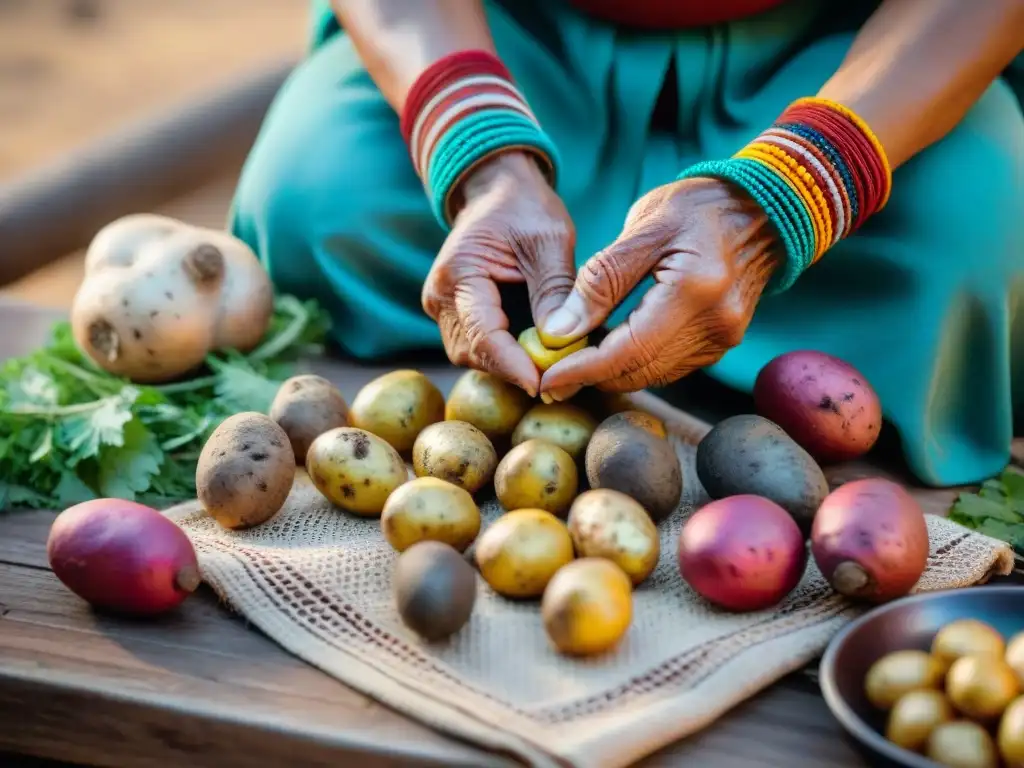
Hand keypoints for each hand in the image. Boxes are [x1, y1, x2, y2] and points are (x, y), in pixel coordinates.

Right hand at [422, 151, 574, 396]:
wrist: (497, 191)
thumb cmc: (524, 208)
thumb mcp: (549, 240)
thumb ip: (554, 289)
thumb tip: (560, 341)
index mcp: (458, 275)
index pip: (483, 334)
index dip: (512, 364)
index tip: (542, 384)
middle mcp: (440, 298)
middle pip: (474, 354)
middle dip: (514, 370)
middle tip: (558, 381)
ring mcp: (445, 310)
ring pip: (476, 356)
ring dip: (512, 365)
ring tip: (554, 367)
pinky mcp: (458, 316)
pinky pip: (480, 347)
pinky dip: (509, 354)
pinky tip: (540, 354)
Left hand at [538, 178, 779, 399]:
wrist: (762, 207)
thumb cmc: (699, 206)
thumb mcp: (644, 227)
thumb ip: (601, 280)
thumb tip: (561, 330)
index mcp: (694, 291)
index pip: (629, 350)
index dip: (584, 370)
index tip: (548, 379)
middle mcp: (715, 325)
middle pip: (640, 370)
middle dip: (592, 377)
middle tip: (550, 376)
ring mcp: (723, 338)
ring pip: (653, 374)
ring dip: (612, 372)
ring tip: (574, 362)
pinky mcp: (722, 341)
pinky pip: (670, 365)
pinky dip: (636, 362)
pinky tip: (611, 349)